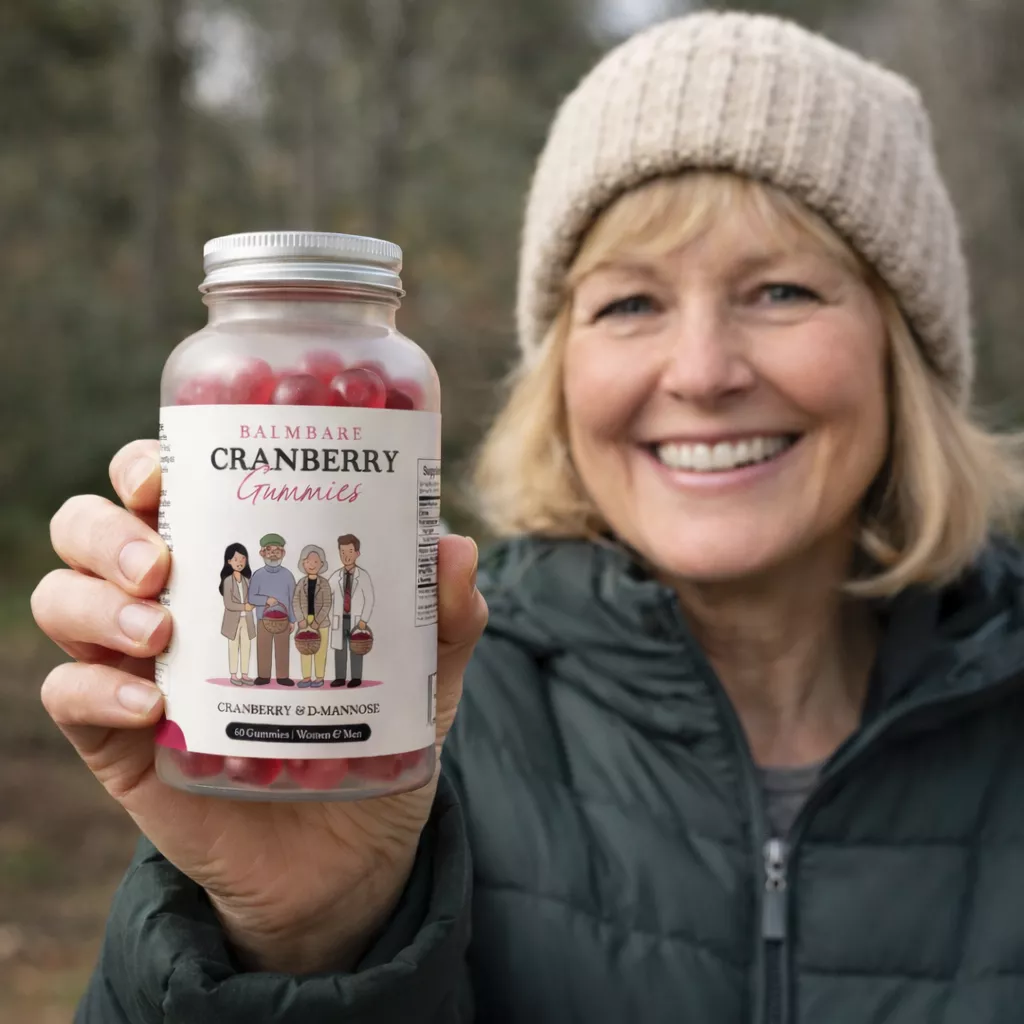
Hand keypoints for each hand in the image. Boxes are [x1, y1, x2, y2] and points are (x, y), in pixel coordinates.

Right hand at [31, 439, 485, 973]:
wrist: (350, 850)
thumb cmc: (376, 735)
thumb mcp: (423, 670)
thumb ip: (446, 614)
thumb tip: (455, 546)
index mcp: (232, 565)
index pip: (163, 487)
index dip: (148, 464)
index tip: (170, 472)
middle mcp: (172, 602)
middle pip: (89, 528)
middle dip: (109, 530)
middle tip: (162, 562)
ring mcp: (139, 669)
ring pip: (62, 599)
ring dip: (96, 603)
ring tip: (160, 633)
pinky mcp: (121, 741)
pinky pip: (69, 696)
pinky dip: (97, 691)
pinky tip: (153, 706)